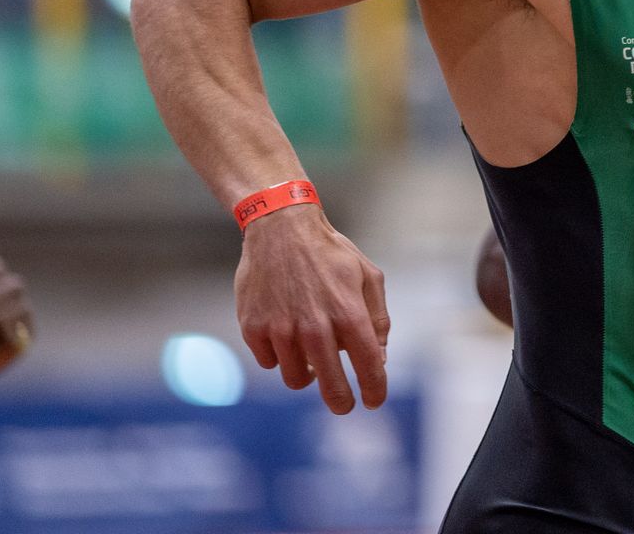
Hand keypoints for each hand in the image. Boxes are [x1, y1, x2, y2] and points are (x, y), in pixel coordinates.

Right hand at [235, 204, 390, 413]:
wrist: (282, 228)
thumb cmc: (330, 253)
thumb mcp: (368, 276)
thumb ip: (377, 318)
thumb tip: (379, 356)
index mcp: (349, 315)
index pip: (368, 366)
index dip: (374, 389)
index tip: (374, 401)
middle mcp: (315, 328)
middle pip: (330, 386)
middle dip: (340, 402)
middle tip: (343, 405)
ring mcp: (281, 331)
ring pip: (296, 379)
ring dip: (307, 374)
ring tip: (313, 358)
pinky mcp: (254, 329)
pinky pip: (270, 362)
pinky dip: (280, 357)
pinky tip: (286, 337)